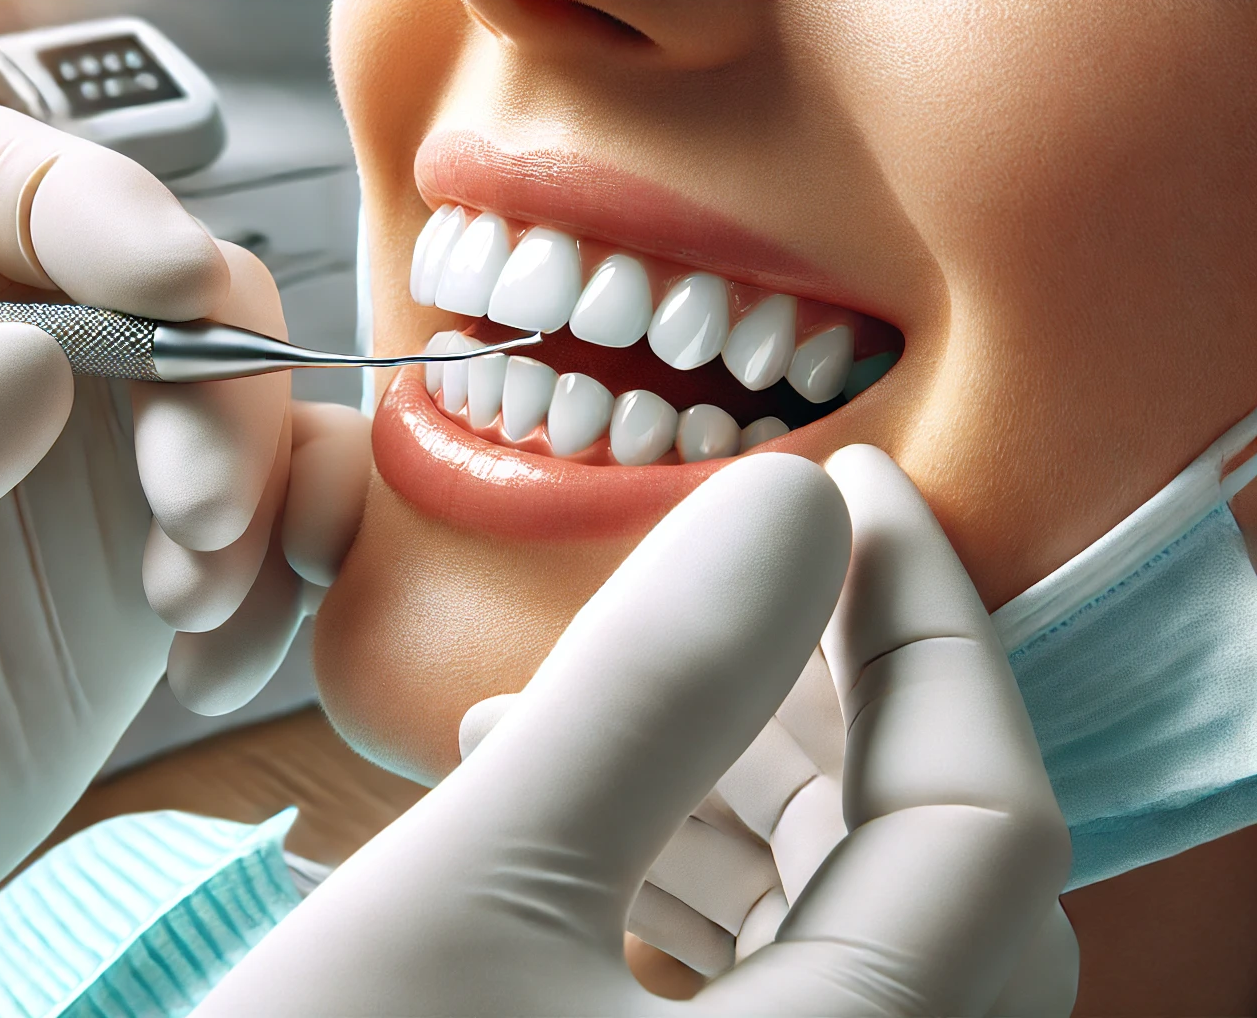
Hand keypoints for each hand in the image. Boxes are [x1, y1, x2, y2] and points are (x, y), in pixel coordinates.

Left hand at [0, 104, 367, 1014]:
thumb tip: (27, 362)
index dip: (95, 204)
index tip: (167, 291)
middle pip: (158, 285)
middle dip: (213, 389)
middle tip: (198, 522)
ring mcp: (71, 472)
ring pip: (240, 398)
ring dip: (263, 492)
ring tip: (189, 613)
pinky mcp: (145, 564)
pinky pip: (277, 514)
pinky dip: (292, 574)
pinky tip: (211, 668)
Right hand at [196, 448, 1072, 1015]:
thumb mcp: (472, 892)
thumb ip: (650, 694)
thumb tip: (787, 506)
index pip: (982, 822)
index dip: (930, 627)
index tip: (856, 486)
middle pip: (921, 880)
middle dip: (822, 702)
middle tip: (728, 582)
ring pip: (834, 933)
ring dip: (735, 787)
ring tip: (600, 693)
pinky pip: (747, 988)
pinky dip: (670, 877)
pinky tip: (548, 797)